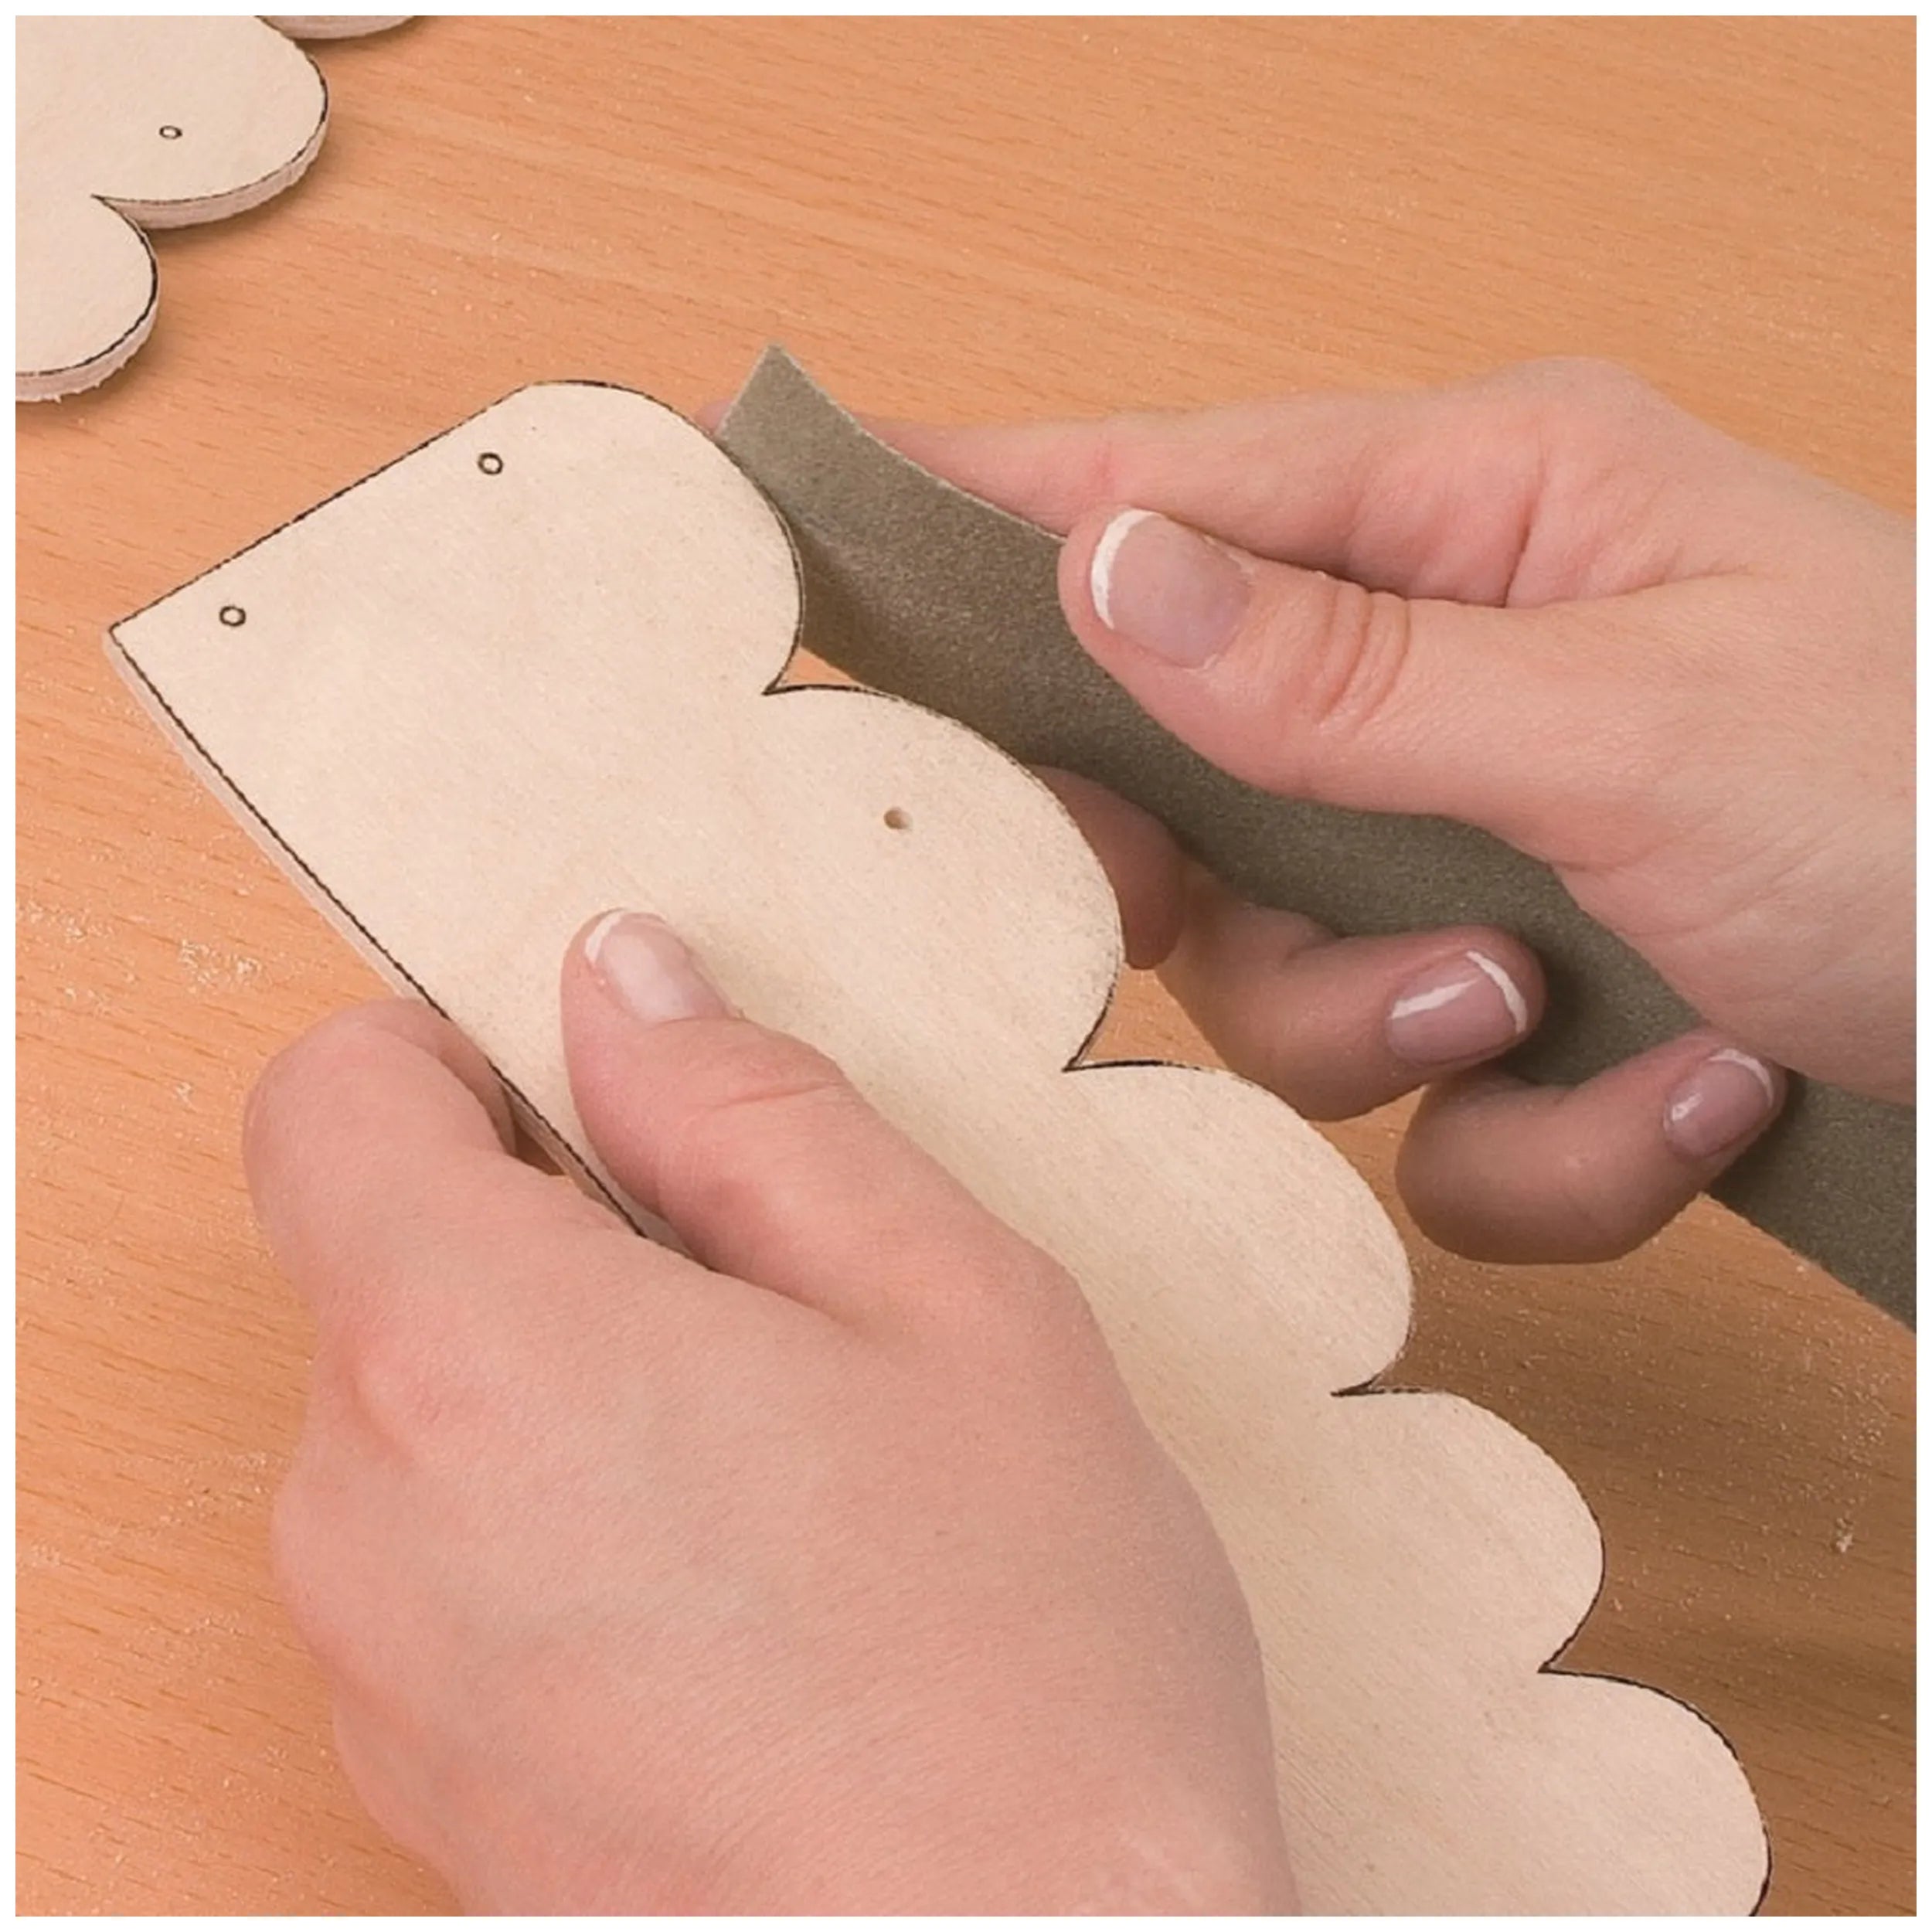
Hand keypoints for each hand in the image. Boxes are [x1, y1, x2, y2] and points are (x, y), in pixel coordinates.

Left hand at [252, 914, 1294, 1913]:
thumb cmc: (1029, 1674)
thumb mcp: (952, 1305)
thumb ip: (755, 1111)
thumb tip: (628, 983)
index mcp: (474, 1352)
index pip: (327, 1101)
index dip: (452, 1053)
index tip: (592, 1089)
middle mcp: (365, 1518)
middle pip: (385, 1265)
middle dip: (553, 1233)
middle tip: (773, 1300)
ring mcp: (378, 1672)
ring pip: (428, 1421)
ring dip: (576, 1388)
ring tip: (789, 1467)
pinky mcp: (424, 1782)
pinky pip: (447, 1569)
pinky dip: (563, 1525)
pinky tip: (751, 1594)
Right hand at [880, 359, 1912, 1262]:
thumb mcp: (1636, 721)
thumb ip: (1344, 670)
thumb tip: (1104, 575)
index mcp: (1468, 520)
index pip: (1147, 496)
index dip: (961, 523)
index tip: (781, 529)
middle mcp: (1445, 677)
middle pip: (1171, 785)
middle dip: (1233, 903)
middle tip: (1314, 921)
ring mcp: (1475, 853)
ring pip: (1280, 989)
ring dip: (1413, 1046)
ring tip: (1578, 1016)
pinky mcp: (1524, 1010)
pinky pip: (1418, 1122)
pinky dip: (1543, 1150)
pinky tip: (1695, 1101)